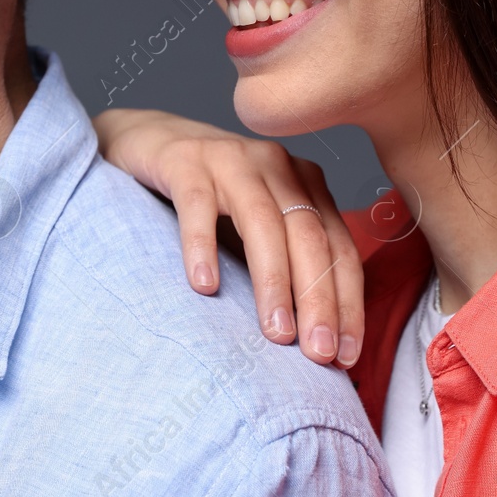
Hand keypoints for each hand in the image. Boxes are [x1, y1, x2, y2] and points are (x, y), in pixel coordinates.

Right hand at [94, 108, 363, 367]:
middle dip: (319, 300)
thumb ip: (286, 265)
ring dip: (274, 282)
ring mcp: (231, 159)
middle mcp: (277, 166)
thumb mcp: (257, 228)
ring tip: (276, 334)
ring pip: (262, 223)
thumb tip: (317, 341)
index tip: (346, 356)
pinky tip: (205, 286)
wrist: (148, 140)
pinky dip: (203, 246)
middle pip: (308, 237)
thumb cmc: (211, 198)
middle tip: (319, 354)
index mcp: (305, 184)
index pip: (339, 247)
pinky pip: (197, 205)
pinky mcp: (185, 161)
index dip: (348, 302)